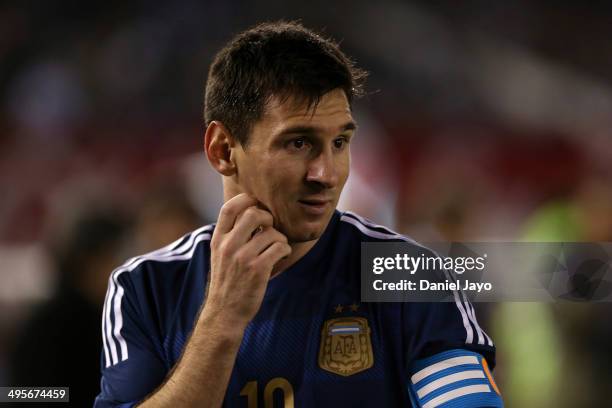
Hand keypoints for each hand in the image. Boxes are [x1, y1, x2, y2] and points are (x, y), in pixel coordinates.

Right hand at [204, 193, 291, 326]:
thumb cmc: (228, 282)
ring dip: (280, 239)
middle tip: (270, 229)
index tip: (256, 205)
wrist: (224, 313)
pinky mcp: (258, 270)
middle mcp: (228, 246)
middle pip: (253, 213)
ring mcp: (243, 258)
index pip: (229, 208)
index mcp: (218, 240)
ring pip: (271, 232)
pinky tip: (281, 257)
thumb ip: (232, 235)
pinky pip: (280, 248)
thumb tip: (254, 213)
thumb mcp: (220, 255)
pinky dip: (285, 250)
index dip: (246, 199)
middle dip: (268, 218)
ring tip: (277, 248)